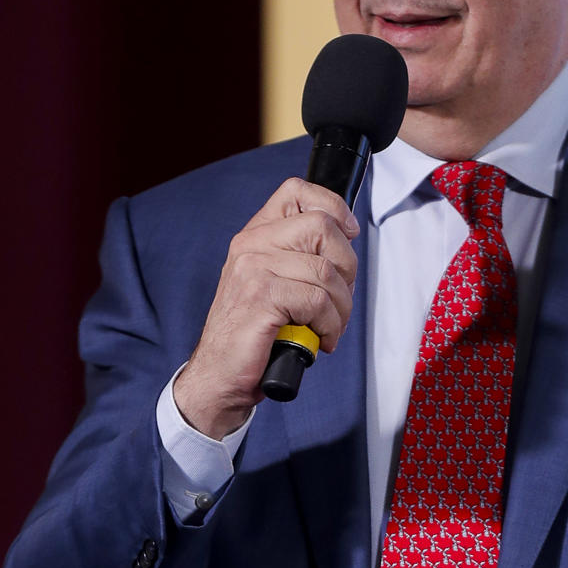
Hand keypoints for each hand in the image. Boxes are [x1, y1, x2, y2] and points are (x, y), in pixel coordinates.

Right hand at [174, 179, 359, 437]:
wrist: (219, 375)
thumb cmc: (253, 335)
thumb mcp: (275, 285)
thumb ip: (300, 258)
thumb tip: (347, 240)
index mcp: (256, 236)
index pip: (296, 192)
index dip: (334, 207)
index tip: (348, 235)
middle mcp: (251, 245)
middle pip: (323, 227)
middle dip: (347, 269)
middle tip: (339, 301)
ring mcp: (254, 268)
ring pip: (327, 271)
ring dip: (341, 308)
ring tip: (328, 328)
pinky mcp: (261, 296)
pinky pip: (318, 300)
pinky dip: (329, 325)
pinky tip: (319, 339)